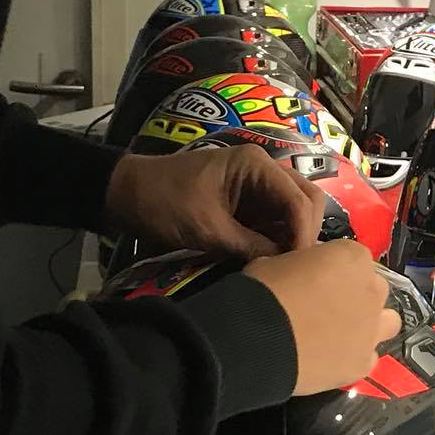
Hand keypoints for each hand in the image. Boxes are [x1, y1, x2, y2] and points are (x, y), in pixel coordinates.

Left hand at [105, 144, 324, 260]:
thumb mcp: (208, 230)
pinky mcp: (248, 202)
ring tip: (284, 268)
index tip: (298, 268)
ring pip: (294, 212)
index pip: (300, 201)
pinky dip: (277, 240)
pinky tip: (271, 260)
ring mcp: (257, 185)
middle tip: (294, 268)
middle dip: (304, 234)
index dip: (303, 235)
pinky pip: (275, 220)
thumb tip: (284, 267)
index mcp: (256, 166)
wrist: (128, 194)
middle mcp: (264, 170)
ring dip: (292, 238)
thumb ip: (250, 247)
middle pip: (307, 201)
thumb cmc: (165, 203)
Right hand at [245, 242, 399, 395]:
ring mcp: (372, 329)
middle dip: (355, 295)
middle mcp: (372, 290)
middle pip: (373, 289)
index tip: (316, 280)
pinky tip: (332, 360)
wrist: (258, 340)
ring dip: (369, 324)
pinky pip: (368, 357)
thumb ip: (303, 266)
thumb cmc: (264, 291)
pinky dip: (354, 357)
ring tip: (340, 334)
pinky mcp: (364, 363)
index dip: (334, 269)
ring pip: (386, 322)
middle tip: (327, 307)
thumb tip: (303, 276)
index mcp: (352, 257)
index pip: (353, 258)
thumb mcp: (278, 261)